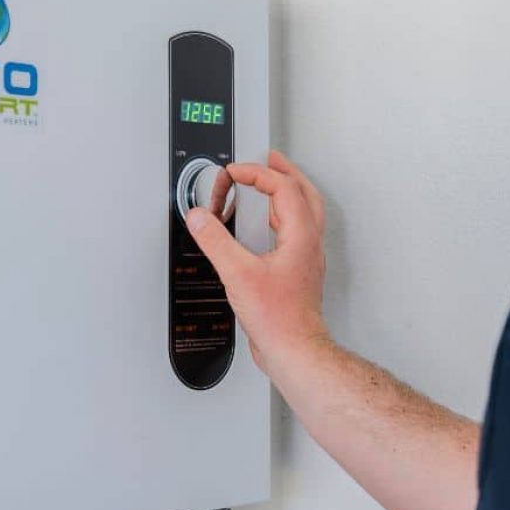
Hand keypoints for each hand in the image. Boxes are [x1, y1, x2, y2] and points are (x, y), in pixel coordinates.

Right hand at [185, 149, 330, 379]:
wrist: (294, 350)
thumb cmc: (279, 319)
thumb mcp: (238, 274)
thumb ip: (215, 241)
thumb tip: (200, 218)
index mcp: (300, 235)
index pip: (283, 187)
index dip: (257, 173)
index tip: (236, 171)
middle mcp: (309, 244)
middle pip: (305, 193)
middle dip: (285, 172)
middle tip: (269, 159)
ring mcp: (307, 259)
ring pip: (305, 213)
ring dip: (287, 194)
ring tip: (269, 186)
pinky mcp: (299, 274)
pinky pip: (296, 234)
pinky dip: (282, 219)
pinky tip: (268, 228)